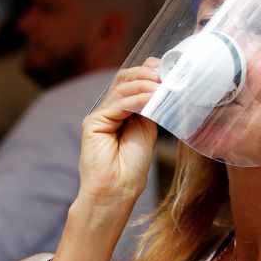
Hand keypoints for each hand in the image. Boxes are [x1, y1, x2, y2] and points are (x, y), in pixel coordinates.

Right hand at [75, 59, 160, 207]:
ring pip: (121, 89)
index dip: (148, 72)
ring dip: (144, 85)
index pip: (131, 82)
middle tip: (166, 74)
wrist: (118, 190)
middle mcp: (107, 110)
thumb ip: (150, 107)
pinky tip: (151, 98)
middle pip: (124, 80)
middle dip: (146, 74)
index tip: (168, 70)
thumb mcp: (148, 129)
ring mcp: (98, 115)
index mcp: (120, 111)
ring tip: (162, 86)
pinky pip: (118, 105)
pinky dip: (137, 99)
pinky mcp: (92, 122)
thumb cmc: (132, 166)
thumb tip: (160, 85)